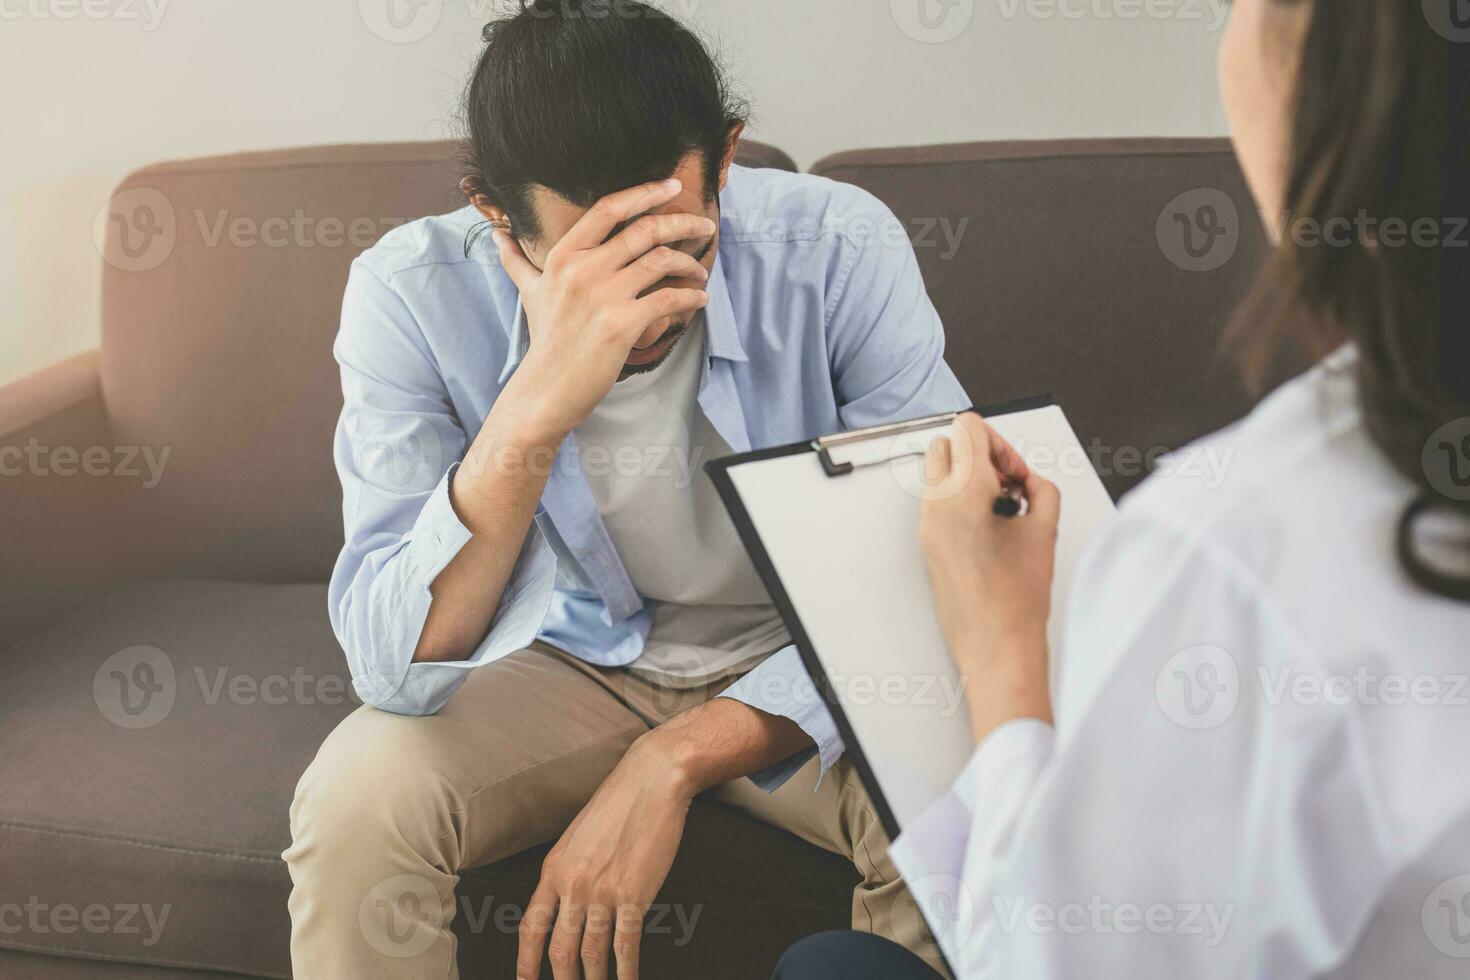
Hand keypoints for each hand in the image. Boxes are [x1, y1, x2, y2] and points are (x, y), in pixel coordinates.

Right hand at [494, 178, 714, 440]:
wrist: (547, 389)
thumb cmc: (545, 339)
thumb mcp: (529, 293)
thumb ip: (517, 260)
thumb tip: (497, 234)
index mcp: (564, 255)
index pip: (608, 208)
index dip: (645, 192)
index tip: (672, 186)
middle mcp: (583, 270)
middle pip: (644, 230)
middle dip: (682, 222)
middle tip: (705, 224)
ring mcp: (603, 296)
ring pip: (661, 261)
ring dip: (690, 262)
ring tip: (700, 270)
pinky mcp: (623, 324)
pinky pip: (669, 298)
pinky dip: (691, 296)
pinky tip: (700, 298)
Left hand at [517, 735, 693, 979]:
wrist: (650, 781)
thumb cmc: (619, 801)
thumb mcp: (578, 835)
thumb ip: (569, 869)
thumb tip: (570, 899)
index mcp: (554, 869)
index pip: (531, 927)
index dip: (526, 960)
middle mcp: (572, 885)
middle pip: (559, 949)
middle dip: (562, 978)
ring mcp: (602, 893)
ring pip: (592, 953)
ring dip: (595, 979)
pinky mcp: (633, 896)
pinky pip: (626, 945)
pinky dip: (627, 971)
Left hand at [919, 412, 1060, 739]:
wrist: (994, 646)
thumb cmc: (1016, 599)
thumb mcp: (1046, 529)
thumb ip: (1040, 488)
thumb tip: (1028, 481)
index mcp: (964, 492)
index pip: (967, 428)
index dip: (999, 442)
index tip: (1014, 470)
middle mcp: (938, 504)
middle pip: (946, 443)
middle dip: (979, 455)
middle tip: (1007, 484)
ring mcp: (927, 525)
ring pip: (938, 473)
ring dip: (968, 477)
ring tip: (1002, 508)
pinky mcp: (926, 543)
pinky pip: (937, 502)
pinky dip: (960, 501)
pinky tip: (989, 527)